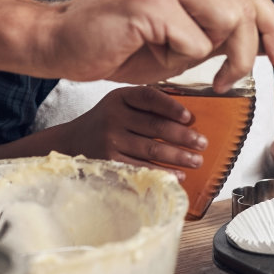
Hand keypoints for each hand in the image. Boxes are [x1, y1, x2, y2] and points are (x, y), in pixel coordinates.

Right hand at [37, 0, 273, 86]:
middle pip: (247, 6)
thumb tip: (265, 43)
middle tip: (228, 78)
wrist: (58, 42)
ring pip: (229, 21)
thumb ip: (219, 33)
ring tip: (180, 63)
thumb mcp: (180, 38)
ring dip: (213, 56)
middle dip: (247, 52)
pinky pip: (194, 42)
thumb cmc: (115, 42)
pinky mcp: (150, 1)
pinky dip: (179, 59)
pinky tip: (151, 53)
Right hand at [55, 85, 206, 172]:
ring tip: (197, 160)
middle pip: (155, 127)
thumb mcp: (121, 104)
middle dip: (184, 137)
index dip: (172, 107)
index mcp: (119, 97)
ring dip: (178, 156)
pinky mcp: (109, 162)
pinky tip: (178, 175)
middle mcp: (113, 117)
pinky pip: (141, 168)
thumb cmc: (107, 121)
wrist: (71, 141)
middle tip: (203, 144)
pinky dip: (162, 172)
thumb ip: (147, 105)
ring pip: (152, 150)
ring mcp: (110, 140)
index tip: (191, 118)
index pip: (149, 98)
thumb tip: (189, 118)